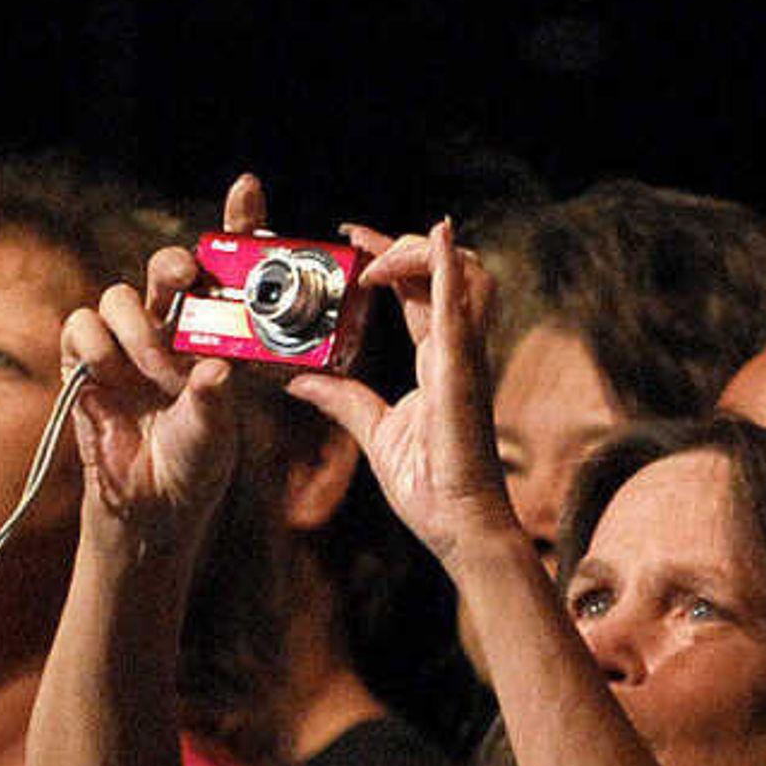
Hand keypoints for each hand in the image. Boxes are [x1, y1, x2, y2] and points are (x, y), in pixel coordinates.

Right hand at [65, 172, 264, 552]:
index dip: (237, 224)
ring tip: (158, 377)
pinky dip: (95, 347)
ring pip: (120, 297)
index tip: (246, 189)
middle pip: (165, 268)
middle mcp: (170, 328)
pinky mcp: (84, 361)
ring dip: (139, 334)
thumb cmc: (195, 462)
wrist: (151, 504)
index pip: (225, 269)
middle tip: (184, 281)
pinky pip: (80, 326)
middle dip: (173, 266)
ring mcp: (125, 342)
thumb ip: (215, 401)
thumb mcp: (216, 432)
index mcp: (214, 334)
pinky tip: (110, 378)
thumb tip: (214, 370)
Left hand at [281, 219, 525, 564]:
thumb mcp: (374, 433)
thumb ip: (343, 401)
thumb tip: (300, 380)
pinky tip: (438, 237)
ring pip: (465, 275)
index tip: (352, 239)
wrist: (460, 528)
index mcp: (440, 361)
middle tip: (355, 239)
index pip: (420, 289)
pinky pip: (461, 311)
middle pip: (445, 269)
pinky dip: (450, 270)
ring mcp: (465, 359)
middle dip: (402, 243)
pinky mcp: (462, 374)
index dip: (391, 256)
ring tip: (375, 258)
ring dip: (419, 252)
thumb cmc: (433, 489)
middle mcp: (457, 351)